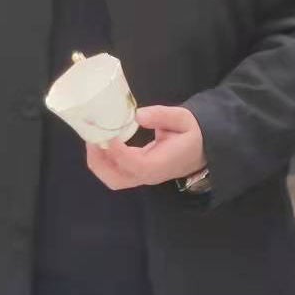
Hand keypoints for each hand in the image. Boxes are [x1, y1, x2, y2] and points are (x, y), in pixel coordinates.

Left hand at [85, 105, 206, 190]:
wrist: (201, 150)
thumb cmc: (192, 134)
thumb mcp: (183, 119)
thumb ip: (162, 116)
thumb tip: (138, 115)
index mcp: (160, 164)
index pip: (135, 164)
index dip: (118, 152)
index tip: (107, 134)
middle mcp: (148, 175)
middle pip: (116, 179)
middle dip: (99, 160)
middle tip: (92, 136)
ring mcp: (141, 177)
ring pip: (113, 179)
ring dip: (98, 161)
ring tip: (93, 138)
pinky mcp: (137, 173)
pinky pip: (115, 173)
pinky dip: (103, 160)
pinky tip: (100, 142)